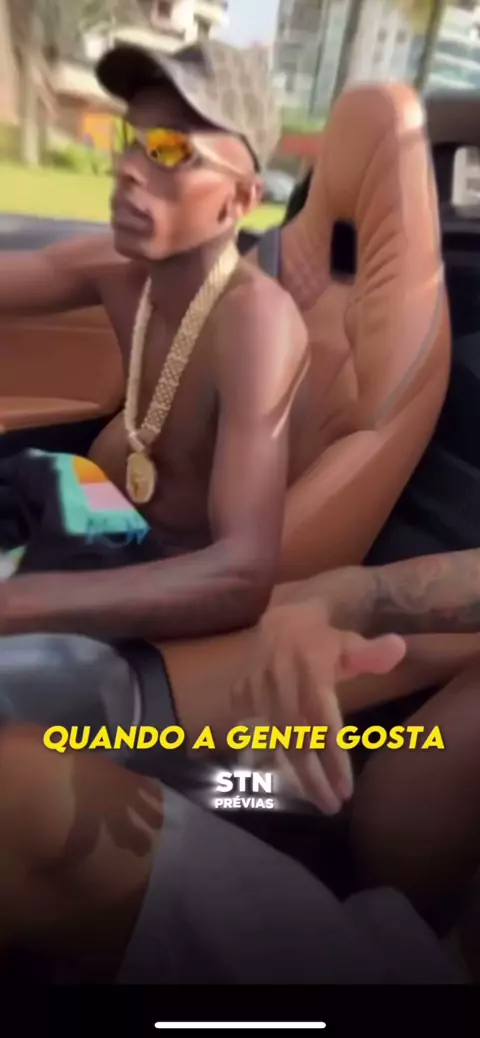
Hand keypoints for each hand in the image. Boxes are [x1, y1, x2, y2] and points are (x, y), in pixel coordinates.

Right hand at [230, 600, 405, 814]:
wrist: (280, 621)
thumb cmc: (322, 640)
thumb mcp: (349, 644)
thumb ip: (371, 654)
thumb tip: (399, 649)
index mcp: (311, 669)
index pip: (323, 722)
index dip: (332, 758)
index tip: (345, 791)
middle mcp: (281, 681)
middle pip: (294, 740)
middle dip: (312, 778)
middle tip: (330, 806)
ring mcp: (255, 688)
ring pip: (271, 740)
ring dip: (291, 774)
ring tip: (314, 798)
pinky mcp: (239, 693)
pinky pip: (249, 731)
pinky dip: (263, 755)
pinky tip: (278, 778)